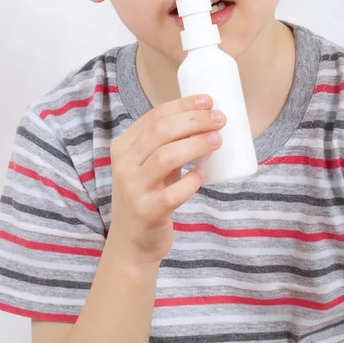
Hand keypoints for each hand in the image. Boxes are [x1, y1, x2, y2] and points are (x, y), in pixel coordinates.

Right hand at [107, 95, 225, 264]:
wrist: (131, 241)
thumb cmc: (147, 194)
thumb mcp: (147, 165)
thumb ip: (166, 144)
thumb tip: (205, 118)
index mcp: (124, 146)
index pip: (154, 116)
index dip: (183, 105)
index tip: (208, 100)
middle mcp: (124, 164)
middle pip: (161, 131)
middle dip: (194, 121)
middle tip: (219, 120)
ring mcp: (133, 188)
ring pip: (166, 157)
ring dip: (196, 145)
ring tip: (217, 140)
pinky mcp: (147, 211)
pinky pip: (172, 193)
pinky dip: (191, 181)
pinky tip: (203, 174)